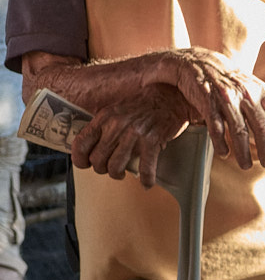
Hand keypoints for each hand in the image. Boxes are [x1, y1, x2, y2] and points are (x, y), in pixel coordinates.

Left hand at [70, 85, 194, 187]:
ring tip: (122, 174)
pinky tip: (146, 183)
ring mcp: (134, 134)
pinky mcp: (152, 140)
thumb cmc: (145, 104)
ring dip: (117, 174)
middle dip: (101, 169)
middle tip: (108, 169)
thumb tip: (94, 146)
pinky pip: (145, 167)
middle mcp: (116, 126)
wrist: (171, 96)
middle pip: (97, 159)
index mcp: (104, 117)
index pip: (81, 143)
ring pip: (115, 166)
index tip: (85, 164)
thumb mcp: (118, 110)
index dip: (79, 159)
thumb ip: (105, 126)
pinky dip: (146, 179)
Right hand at [161, 47, 264, 169]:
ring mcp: (227, 98)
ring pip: (239, 131)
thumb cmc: (229, 79)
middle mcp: (247, 94)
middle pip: (263, 127)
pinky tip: (224, 154)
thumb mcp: (252, 86)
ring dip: (243, 152)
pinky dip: (221, 143)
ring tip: (246, 166)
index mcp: (262, 90)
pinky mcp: (207, 102)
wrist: (197, 61)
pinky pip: (216, 128)